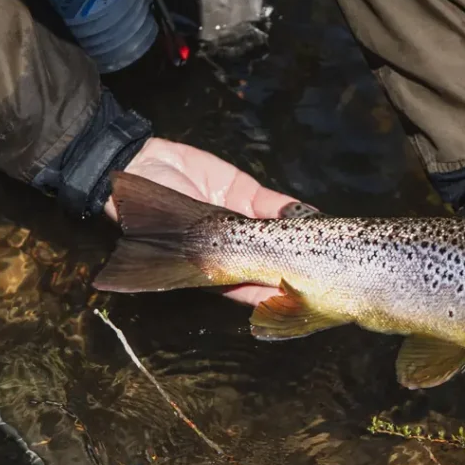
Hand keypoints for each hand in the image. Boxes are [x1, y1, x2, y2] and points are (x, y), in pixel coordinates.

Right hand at [105, 137, 307, 306]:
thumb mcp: (179, 241)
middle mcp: (232, 247)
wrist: (141, 165)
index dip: (270, 294)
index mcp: (214, 267)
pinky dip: (292, 209)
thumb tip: (230, 273)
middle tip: (319, 275)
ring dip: (300, 238)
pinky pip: (273, 204)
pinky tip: (311, 214)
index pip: (248, 287)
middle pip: (270, 262)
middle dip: (294, 268)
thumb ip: (204, 256)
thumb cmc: (151, 212)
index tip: (292, 299)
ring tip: (323, 246)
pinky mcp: (247, 193)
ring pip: (278, 234)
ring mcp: (241, 219)